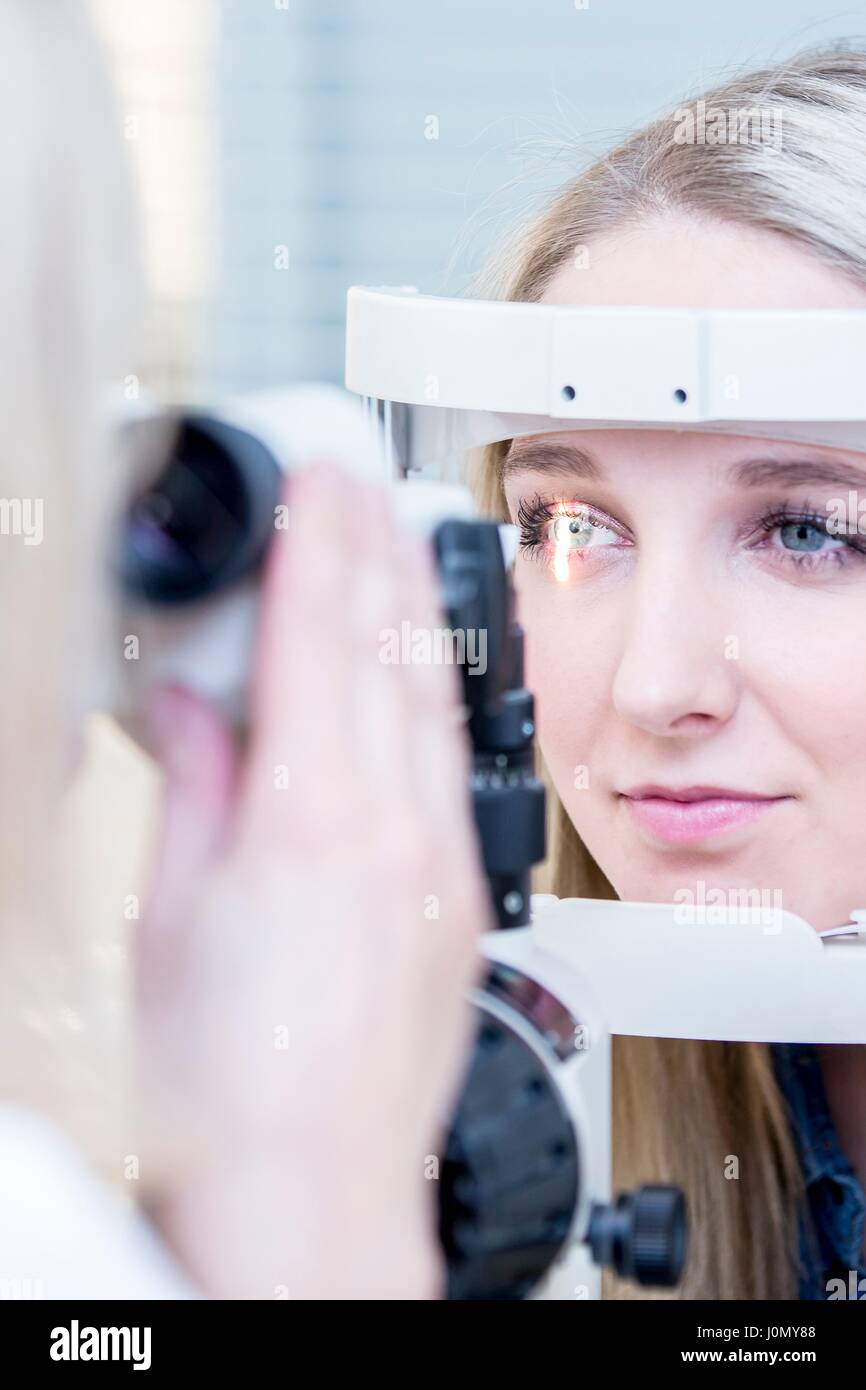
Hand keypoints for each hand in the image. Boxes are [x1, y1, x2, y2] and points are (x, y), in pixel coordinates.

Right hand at [135, 461, 489, 1297]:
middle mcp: (393, 828)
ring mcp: (441, 861)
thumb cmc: (229, 1082)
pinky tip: (431, 666)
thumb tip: (191, 714)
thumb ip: (193, 793)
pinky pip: (457, 762)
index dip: (316, 545)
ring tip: (399, 538)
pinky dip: (440, 691)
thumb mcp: (174, 918)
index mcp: (309, 821)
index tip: (317, 480)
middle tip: (361, 478)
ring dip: (415, 605)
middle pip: (389, 650)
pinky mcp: (462, 898)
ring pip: (436, 698)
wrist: (311, 1188)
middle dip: (373, 547)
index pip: (317, 640)